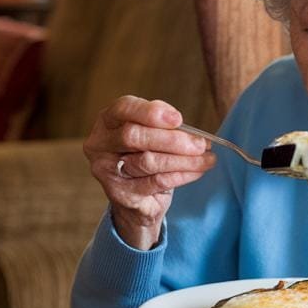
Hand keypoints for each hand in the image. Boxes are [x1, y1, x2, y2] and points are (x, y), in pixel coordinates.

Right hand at [83, 95, 215, 248]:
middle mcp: (100, 144)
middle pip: (133, 136)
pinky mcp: (121, 194)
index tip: (178, 118)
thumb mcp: (153, 134)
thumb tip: (189, 131)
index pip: (123, 108)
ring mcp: (107, 171)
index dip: (150, 112)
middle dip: (172, 140)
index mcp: (108, 121)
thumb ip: (164, 126)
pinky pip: (155, 182)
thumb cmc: (145, 156)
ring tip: (206, 159)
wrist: (137, 199)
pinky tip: (197, 171)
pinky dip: (181, 176)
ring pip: (147, 161)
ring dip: (183, 160)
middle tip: (200, 144)